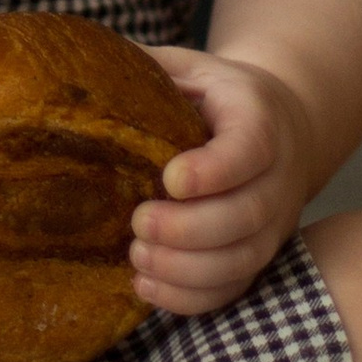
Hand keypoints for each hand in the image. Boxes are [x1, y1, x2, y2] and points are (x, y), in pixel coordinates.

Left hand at [128, 52, 317, 317]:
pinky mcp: (256, 257)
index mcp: (259, 121)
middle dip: (188, 229)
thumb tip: (80, 62)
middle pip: (245, 215)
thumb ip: (149, 67)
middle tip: (139, 222)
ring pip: (240, 261)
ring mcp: (272, 225)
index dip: (213, 170)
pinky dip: (189, 298)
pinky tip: (146, 284)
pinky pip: (231, 289)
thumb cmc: (217, 98)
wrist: (281, 130)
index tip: (170, 179)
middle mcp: (276, 179)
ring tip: (136, 255)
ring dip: (185, 269)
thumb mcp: (192, 69)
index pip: (249, 149)